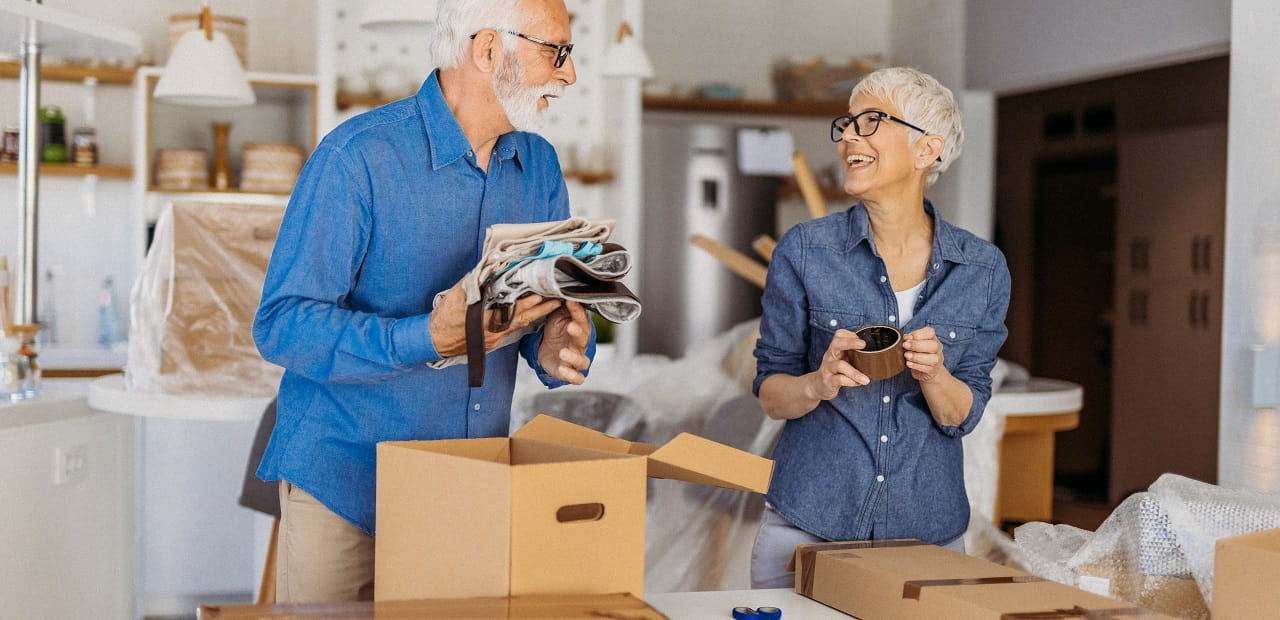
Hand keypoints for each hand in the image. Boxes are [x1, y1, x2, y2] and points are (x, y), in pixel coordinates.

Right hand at [430, 280, 562, 357]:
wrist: (434, 340)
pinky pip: (512, 330)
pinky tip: (533, 314)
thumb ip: (474, 283)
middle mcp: (493, 331)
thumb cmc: (444, 318)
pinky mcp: (493, 341)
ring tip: (552, 305)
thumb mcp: (456, 296)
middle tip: (557, 300)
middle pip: (521, 319)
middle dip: (540, 309)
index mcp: (484, 320)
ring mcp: (494, 338)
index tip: (540, 295)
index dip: (527, 303)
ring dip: (536, 315)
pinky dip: (524, 321)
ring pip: (519, 325)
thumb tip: (488, 269)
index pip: (511, 311)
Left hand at [537, 300, 591, 383]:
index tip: (570, 302)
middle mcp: (580, 345)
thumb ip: (563, 307)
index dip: (577, 312)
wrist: (547, 351)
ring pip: (583, 361)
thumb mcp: (557, 317)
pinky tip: (562, 369)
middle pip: (584, 339)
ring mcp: (576, 360)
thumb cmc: (556, 331)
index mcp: (579, 329)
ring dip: (574, 357)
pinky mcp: (569, 373)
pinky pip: (577, 378)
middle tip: (570, 326)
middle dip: (578, 332)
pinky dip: (572, 375)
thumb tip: (564, 291)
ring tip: (563, 352)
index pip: (581, 319)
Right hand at [805, 329, 868, 400]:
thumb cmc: (835, 371)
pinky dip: (850, 381)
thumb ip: (855, 355)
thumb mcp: (842, 359)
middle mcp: (830, 356)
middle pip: (836, 344)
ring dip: (855, 372)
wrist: (818, 385)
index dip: (850, 335)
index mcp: (835, 349)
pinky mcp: (828, 381)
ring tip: (866, 379)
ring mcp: (828, 368)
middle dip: (850, 342)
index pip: (839, 335)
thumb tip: (877, 354)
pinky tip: (858, 384)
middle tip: (863, 345)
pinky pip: (839, 379)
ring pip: (840, 365)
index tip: (862, 340)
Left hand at [902, 326, 946, 382]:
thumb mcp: (914, 343)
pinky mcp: (932, 370)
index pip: (930, 332)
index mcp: (933, 338)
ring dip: (916, 356)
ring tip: (906, 355)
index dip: (917, 334)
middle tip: (905, 346)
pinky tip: (909, 363)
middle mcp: (937, 348)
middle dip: (917, 345)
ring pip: (932, 358)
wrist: (926, 370)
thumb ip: (910, 339)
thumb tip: (906, 338)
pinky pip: (926, 368)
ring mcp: (937, 360)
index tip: (906, 338)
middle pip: (933, 345)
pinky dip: (916, 365)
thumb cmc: (918, 353)